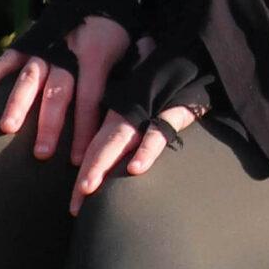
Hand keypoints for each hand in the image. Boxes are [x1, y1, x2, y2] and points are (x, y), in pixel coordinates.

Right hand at [0, 11, 135, 163]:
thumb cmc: (117, 34)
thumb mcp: (131, 52)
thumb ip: (126, 82)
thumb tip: (131, 118)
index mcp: (95, 55)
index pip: (90, 97)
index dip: (84, 128)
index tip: (79, 158)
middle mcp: (66, 52)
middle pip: (57, 91)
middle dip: (49, 124)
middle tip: (42, 154)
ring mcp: (44, 46)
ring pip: (30, 76)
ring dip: (18, 103)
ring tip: (7, 128)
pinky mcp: (28, 42)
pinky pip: (8, 57)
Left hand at [68, 47, 206, 214]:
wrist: (193, 62)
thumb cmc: (165, 86)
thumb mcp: (144, 105)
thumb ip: (128, 128)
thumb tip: (120, 147)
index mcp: (118, 116)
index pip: (94, 147)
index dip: (84, 172)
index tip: (75, 202)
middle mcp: (127, 115)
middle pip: (100, 147)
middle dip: (86, 175)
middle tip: (75, 206)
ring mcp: (148, 113)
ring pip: (119, 140)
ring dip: (102, 163)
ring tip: (88, 188)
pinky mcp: (173, 111)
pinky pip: (158, 132)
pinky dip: (146, 149)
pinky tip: (135, 168)